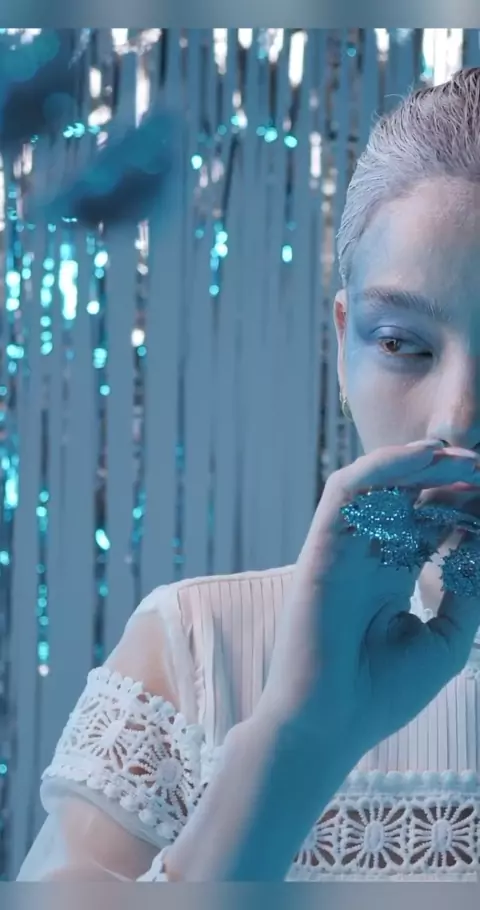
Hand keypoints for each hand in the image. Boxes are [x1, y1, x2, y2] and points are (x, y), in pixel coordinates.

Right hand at [256, 441, 479, 759]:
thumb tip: (479, 541)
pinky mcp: (322, 546)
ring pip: (377, 485)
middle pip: (408, 499)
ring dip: (419, 465)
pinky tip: (424, 459)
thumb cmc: (382, 694)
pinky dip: (383, 467)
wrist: (329, 725)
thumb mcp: (447, 640)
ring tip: (462, 458)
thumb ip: (466, 591)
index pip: (428, 525)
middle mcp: (367, 557)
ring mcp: (343, 549)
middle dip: (449, 479)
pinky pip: (347, 492)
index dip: (463, 505)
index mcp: (392, 578)